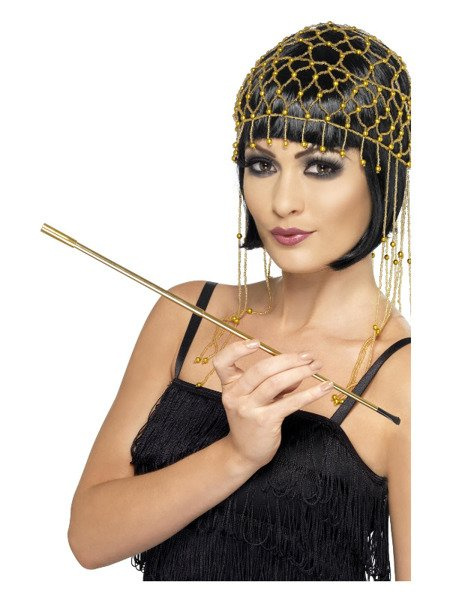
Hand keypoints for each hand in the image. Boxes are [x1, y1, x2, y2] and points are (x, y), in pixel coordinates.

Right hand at [212, 338, 333, 469]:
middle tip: (308, 356)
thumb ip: (273, 383)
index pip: (222, 362)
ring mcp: (248, 409)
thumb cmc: (251, 421)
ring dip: (300, 372)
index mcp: (229, 386)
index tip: (257, 342)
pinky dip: (310, 393)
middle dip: (288, 359)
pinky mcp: (264, 421)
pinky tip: (324, 388)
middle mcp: (235, 396)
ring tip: (316, 367)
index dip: (237, 349)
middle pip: (260, 369)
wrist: (244, 453)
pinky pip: (290, 402)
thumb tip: (299, 371)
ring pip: (276, 383)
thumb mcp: (255, 399)